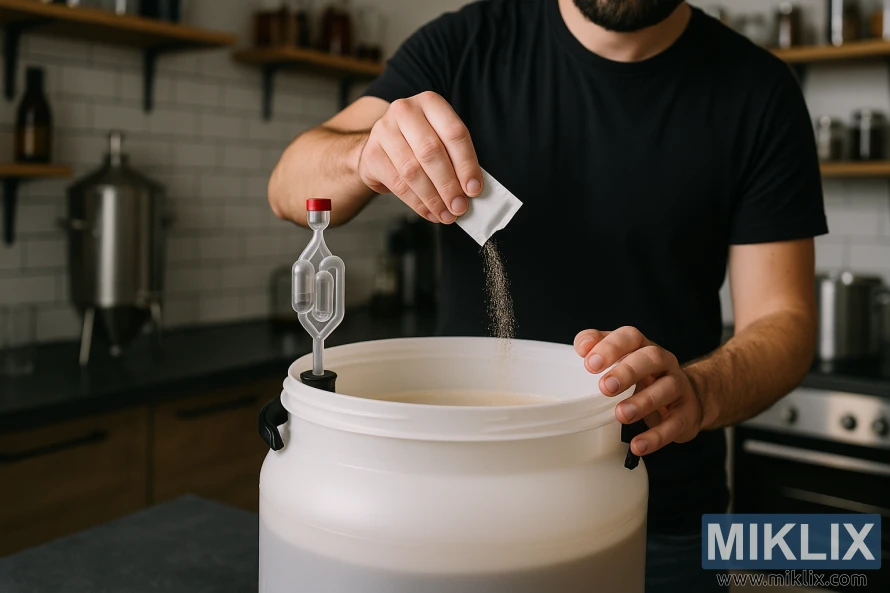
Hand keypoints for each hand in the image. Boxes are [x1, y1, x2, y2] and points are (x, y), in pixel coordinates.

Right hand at [358, 91, 482, 223]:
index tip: (474, 189)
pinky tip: (430, 212)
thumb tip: (471, 190)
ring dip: (433, 198)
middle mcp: (404, 111)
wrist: (381, 144)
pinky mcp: (371, 153)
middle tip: (459, 207)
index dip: (467, 164)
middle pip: (431, 152)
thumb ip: (456, 158)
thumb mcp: (440, 138)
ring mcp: (384, 130)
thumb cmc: (418, 142)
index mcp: (430, 102)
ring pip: (412, 171)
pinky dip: (417, 203)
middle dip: (448, 185)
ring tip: (446, 214)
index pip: (454, 134)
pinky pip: (398, 184)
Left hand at [573, 327, 706, 456]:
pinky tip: (638, 445)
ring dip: (642, 402)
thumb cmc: (645, 377)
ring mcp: (678, 387)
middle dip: (627, 372)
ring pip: (666, 389)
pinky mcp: (686, 414)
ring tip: (621, 414)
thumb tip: (581, 346)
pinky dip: (655, 437)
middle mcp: (664, 363)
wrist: (689, 398)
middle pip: (650, 358)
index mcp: (644, 347)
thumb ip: (600, 348)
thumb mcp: (624, 360)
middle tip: (605, 387)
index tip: (590, 363)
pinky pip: (673, 425)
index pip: (630, 337)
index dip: (611, 347)